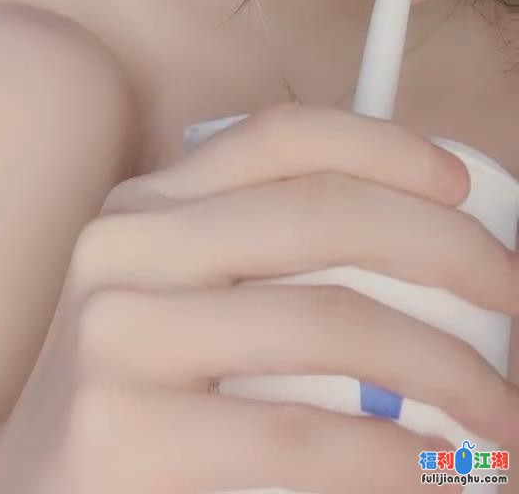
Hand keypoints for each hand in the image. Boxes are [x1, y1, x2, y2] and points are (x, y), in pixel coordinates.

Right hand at [0, 105, 518, 492]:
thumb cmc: (125, 398)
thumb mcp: (169, 298)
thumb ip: (253, 257)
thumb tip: (412, 241)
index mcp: (145, 203)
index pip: (281, 136)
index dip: (388, 146)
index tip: (463, 187)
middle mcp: (125, 249)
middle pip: (323, 215)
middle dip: (449, 254)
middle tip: (513, 299)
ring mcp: (118, 339)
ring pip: (333, 323)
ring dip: (449, 371)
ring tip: (502, 414)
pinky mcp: (124, 436)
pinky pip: (305, 440)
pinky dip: (399, 456)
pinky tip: (441, 467)